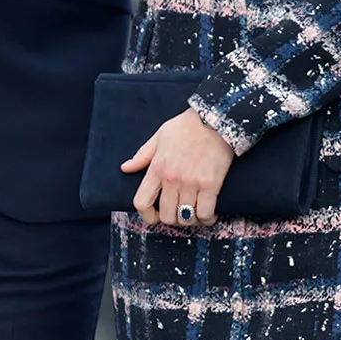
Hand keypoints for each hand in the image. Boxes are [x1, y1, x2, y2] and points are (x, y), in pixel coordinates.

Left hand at [122, 109, 234, 227]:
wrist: (214, 119)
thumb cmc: (186, 127)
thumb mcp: (158, 137)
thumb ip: (142, 156)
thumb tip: (126, 168)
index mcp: (156, 169)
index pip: (141, 202)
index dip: (146, 216)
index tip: (154, 216)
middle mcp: (171, 179)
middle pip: (166, 216)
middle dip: (170, 219)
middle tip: (178, 213)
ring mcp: (191, 183)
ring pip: (185, 218)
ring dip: (189, 220)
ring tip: (193, 213)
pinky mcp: (211, 185)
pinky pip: (206, 213)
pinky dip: (207, 218)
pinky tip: (209, 212)